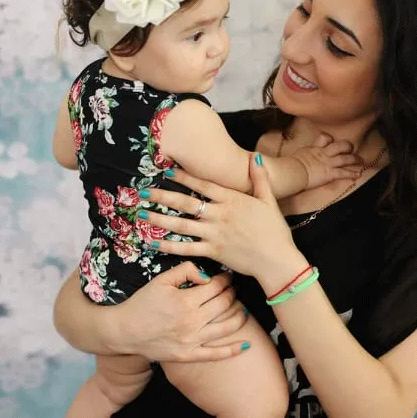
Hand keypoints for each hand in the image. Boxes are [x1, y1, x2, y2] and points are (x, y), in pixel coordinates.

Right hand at [109, 262, 249, 361]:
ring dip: (239, 316)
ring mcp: (192, 340)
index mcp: (186, 300)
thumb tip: (207, 276)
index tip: (227, 278)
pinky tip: (246, 344)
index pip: (216, 287)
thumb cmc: (142, 303)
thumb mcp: (161, 280)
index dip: (225, 280)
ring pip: (226, 327)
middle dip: (232, 294)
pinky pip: (215, 354)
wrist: (125, 331)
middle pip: (224, 304)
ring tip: (242, 309)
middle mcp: (193, 321)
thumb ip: (185, 270)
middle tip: (233, 290)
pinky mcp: (188, 355)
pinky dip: (233, 350)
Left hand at [136, 158, 301, 280]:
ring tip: (140, 214)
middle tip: (142, 191)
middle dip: (162, 197)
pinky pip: (186, 248)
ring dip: (159, 219)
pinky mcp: (212, 252)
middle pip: (185, 203)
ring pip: (181, 225)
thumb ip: (259, 178)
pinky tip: (153, 241)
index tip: (166, 171)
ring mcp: (214, 234)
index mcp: (232, 200)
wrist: (276, 260)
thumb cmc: (274, 230)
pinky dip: (168, 245)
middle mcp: (219, 215)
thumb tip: (254, 157)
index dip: (183, 177)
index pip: (203, 185)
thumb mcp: (268, 200)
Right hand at [293, 133, 362, 189]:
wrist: (292, 172)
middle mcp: (323, 154)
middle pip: (339, 146)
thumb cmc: (290, 164)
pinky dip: (351, 174)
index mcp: (315, 148)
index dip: (329, 139)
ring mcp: (327, 163)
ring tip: (361, 161)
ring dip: (354, 160)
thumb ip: (302, 153)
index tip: (332, 141)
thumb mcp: (297, 154)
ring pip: (344, 159)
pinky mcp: (329, 173)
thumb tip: (298, 154)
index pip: (325, 138)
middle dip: (346, 147)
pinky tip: (358, 175)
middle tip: (351, 148)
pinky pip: (343, 173)